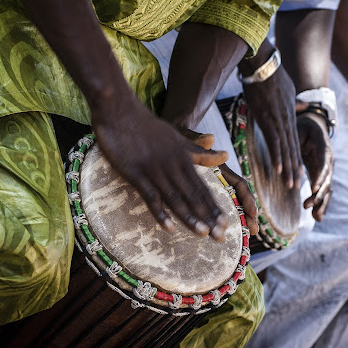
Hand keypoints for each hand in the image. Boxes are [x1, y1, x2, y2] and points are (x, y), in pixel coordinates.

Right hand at [93, 103, 230, 240]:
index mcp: (184, 158)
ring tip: (203, 234)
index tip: (227, 224)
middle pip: (193, 195)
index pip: (202, 187)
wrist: (120, 110)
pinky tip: (169, 227)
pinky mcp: (136, 173)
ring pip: (176, 198)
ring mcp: (155, 169)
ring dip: (190, 217)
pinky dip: (160, 212)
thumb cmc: (148, 126)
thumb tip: (226, 154)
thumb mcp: (178, 137)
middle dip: (208, 217)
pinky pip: (151, 196)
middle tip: (221, 237)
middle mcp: (173, 165)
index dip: (214, 206)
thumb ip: (200, 151)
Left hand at [181, 129, 258, 234]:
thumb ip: (197, 142)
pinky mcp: (195, 199)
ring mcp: (209, 190)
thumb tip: (210, 139)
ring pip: (225, 209)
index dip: (247, 198)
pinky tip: (216, 234)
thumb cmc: (175, 143)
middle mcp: (217, 182)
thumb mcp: (185, 142)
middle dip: (246, 216)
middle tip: (253, 231)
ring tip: (246, 237)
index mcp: (219, 170)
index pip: (238, 185)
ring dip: (236, 222)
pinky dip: (214, 224)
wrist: (163, 143)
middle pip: (236, 200)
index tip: (252, 212)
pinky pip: (208, 214)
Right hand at [242, 67, 303, 189]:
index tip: (298, 172)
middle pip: (293, 148)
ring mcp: (278, 120)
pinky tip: (279, 169)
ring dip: (288, 168)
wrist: (263, 64)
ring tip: (290, 184)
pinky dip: (278, 156)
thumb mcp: (289, 89)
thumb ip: (295, 101)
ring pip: (286, 149)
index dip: (296, 157)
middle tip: (296, 186)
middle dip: (294, 168)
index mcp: (291, 114)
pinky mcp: (268, 119)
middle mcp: (287, 120)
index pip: (295, 140)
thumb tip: (303, 105)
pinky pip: (274, 142)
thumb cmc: (272, 74)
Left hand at [296, 102, 333, 220]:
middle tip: (307, 206)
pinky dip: (322, 203)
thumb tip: (282, 144)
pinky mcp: (322, 176)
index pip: (324, 165)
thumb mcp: (300, 129)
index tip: (313, 187)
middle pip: (327, 181)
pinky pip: (324, 191)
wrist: (314, 124)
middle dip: (319, 195)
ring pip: (327, 188)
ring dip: (322, 203)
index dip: (320, 177)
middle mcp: (328, 161)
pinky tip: (318, 216)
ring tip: (316, 216)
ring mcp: (327, 170)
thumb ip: (295, 138)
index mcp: (324, 149)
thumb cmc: (304, 126)